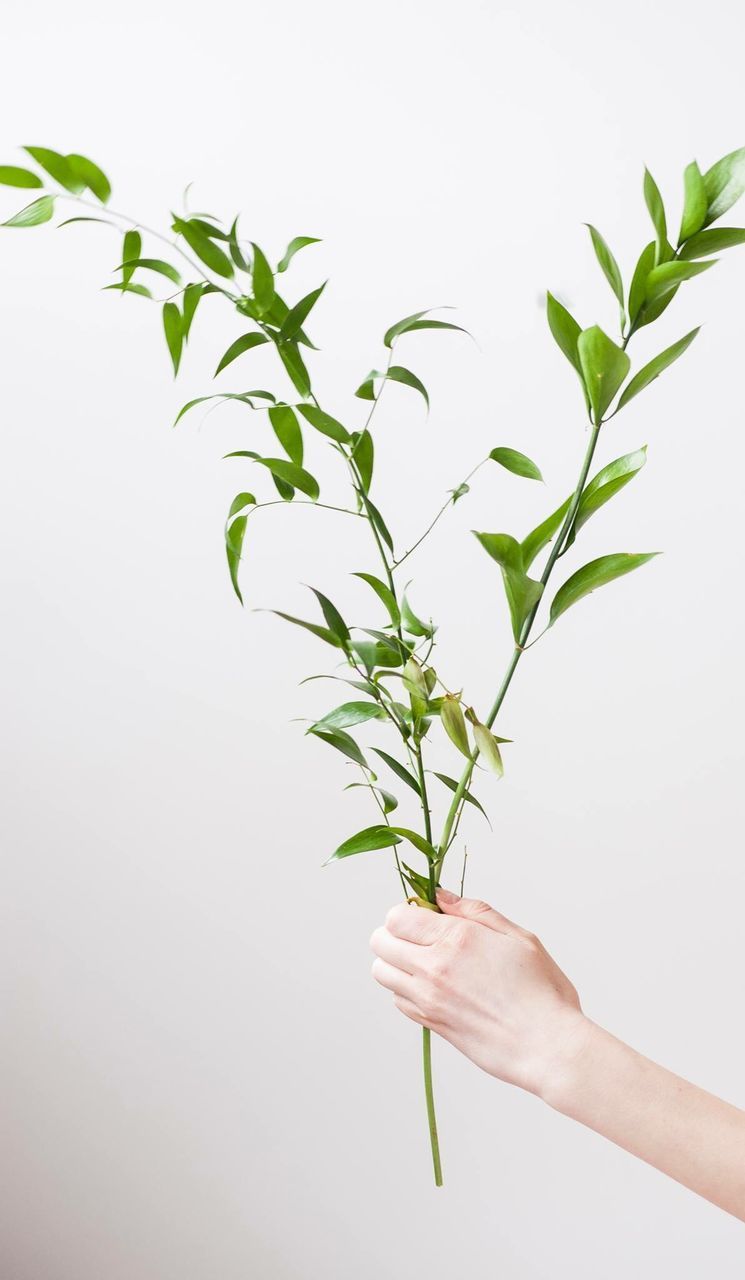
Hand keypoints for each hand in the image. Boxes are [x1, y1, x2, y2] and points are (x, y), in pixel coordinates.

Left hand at [370, 889, 590, 1098]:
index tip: (428, 916)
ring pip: (382, 972)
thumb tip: (441, 897)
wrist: (547, 1047)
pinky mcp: (431, 1024)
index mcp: (455, 939)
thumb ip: (475, 911)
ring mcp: (428, 1000)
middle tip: (423, 937)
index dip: (408, 912)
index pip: (396, 917)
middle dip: (395, 933)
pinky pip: (398, 1001)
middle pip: (379, 942)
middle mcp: (433, 969)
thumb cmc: (542, 992)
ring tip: (426, 962)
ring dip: (396, 962)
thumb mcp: (519, 937)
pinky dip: (407, 990)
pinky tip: (435, 988)